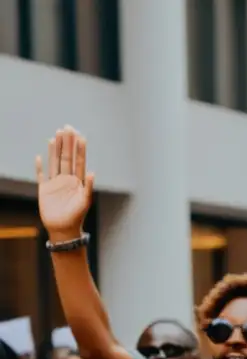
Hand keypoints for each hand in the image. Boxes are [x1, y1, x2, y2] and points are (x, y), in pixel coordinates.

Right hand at [36, 125, 93, 241]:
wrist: (64, 229)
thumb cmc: (77, 216)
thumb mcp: (85, 201)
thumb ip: (89, 187)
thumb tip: (93, 173)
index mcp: (78, 181)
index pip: (79, 161)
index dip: (79, 149)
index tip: (80, 135)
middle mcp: (67, 179)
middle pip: (66, 157)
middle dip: (67, 143)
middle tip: (67, 128)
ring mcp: (55, 183)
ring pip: (55, 162)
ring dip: (55, 149)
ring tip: (56, 135)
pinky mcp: (44, 189)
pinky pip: (41, 175)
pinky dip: (40, 166)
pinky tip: (39, 156)